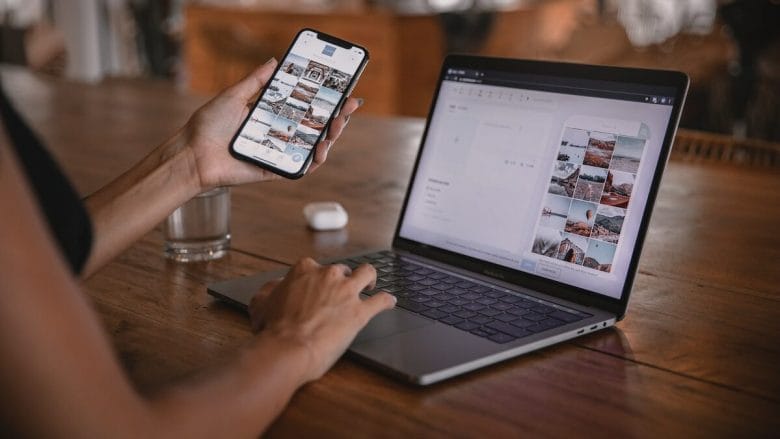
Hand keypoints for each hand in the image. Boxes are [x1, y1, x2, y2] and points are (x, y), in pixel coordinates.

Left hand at [183, 58, 362, 189]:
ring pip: (313, 147)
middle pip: (315, 127)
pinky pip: (300, 167)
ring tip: (338, 126)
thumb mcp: (234, 95)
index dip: (325, 101)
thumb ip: (256, 81)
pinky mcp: (275, 169)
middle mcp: (279, 134)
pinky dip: (315, 160)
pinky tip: (321, 149)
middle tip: (348, 107)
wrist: (193, 154)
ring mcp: (279, 152)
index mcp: (272, 116)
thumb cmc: (209, 125)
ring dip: (330, 136)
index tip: (343, 91)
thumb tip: (275, 61)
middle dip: (336, 117)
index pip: (305, 107)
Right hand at [248, 258, 395, 381]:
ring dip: (370, 278)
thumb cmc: (273, 330)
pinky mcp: (360, 312)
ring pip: (367, 274)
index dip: (317, 279)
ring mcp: (346, 292)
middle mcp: (328, 276)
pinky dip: (387, 301)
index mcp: (305, 270)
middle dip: (342, 280)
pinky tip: (390, 302)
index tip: (317, 287)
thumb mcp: (261, 303)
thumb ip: (270, 290)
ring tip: (370, 285)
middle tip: (340, 293)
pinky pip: (381, 301)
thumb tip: (276, 287)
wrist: (287, 348)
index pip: (315, 268)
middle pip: (342, 270)